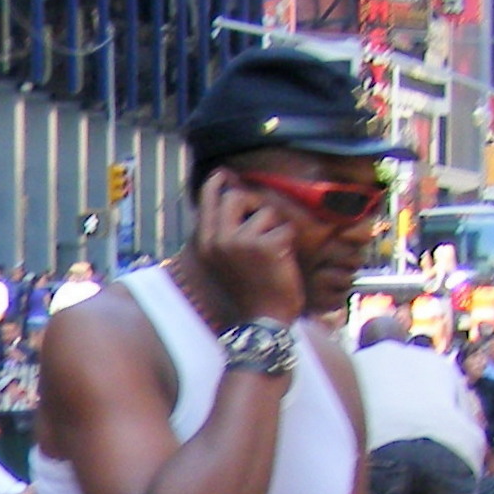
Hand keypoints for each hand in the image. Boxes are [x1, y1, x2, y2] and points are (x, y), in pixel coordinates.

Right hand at [197, 169, 306, 322]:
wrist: (261, 320)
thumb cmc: (249, 288)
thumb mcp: (226, 258)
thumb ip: (225, 228)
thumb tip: (230, 192)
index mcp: (205, 242)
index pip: (208, 199)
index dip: (217, 182)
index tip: (224, 173)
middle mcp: (217, 239)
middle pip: (237, 196)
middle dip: (255, 207)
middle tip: (263, 229)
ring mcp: (239, 242)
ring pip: (266, 213)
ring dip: (275, 229)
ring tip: (271, 255)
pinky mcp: (264, 247)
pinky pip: (284, 229)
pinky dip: (288, 244)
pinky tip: (281, 262)